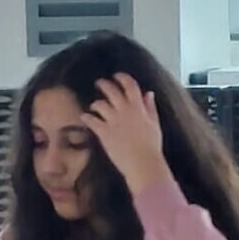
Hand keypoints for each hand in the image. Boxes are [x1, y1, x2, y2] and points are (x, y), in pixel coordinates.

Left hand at [82, 73, 170, 193]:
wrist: (143, 163)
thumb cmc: (151, 146)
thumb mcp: (154, 124)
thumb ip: (150, 108)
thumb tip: (149, 94)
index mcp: (138, 108)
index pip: (130, 86)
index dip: (122, 78)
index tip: (117, 76)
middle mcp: (125, 111)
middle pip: (111, 91)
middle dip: (103, 84)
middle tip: (99, 83)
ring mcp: (113, 121)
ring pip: (99, 104)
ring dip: (95, 104)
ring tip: (93, 106)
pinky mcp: (103, 132)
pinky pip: (91, 120)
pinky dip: (86, 117)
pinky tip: (84, 117)